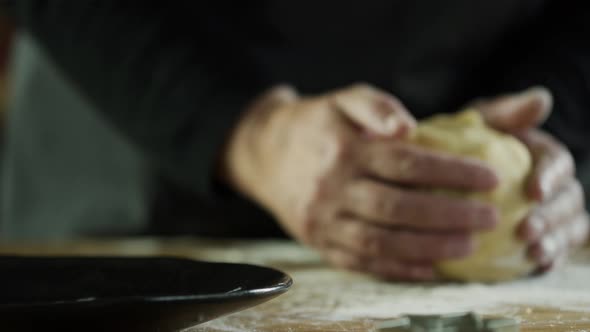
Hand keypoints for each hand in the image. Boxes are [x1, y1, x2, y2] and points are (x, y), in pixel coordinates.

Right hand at [224, 83, 498, 280]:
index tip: (490, 178)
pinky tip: (426, 269)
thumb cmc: (315, 124)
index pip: (406, 164)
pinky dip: (395, 269)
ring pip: (380, 240)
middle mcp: (332, 187)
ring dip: (428, 247)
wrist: (263, 154)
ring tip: (468, 246)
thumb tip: (409, 128)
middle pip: (398, 207)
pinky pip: (358, 261)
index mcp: (344, 150)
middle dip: (450, 215)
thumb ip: (376, 106)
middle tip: (490, 217)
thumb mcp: (342, 99)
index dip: (451, 173)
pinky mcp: (317, 241)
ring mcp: (323, 219)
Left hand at [474, 87, 588, 271]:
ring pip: (569, 227)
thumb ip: (506, 112)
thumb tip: (542, 98)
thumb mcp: (481, 122)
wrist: (455, 170)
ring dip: (556, 241)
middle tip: (527, 229)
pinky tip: (536, 267)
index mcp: (544, 155)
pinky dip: (551, 258)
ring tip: (534, 252)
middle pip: (569, 200)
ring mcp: (553, 212)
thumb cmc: (469, 142)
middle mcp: (556, 185)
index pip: (559, 163)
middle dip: (553, 216)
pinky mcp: (544, 236)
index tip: (532, 190)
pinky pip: (556, 249)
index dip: (551, 177)